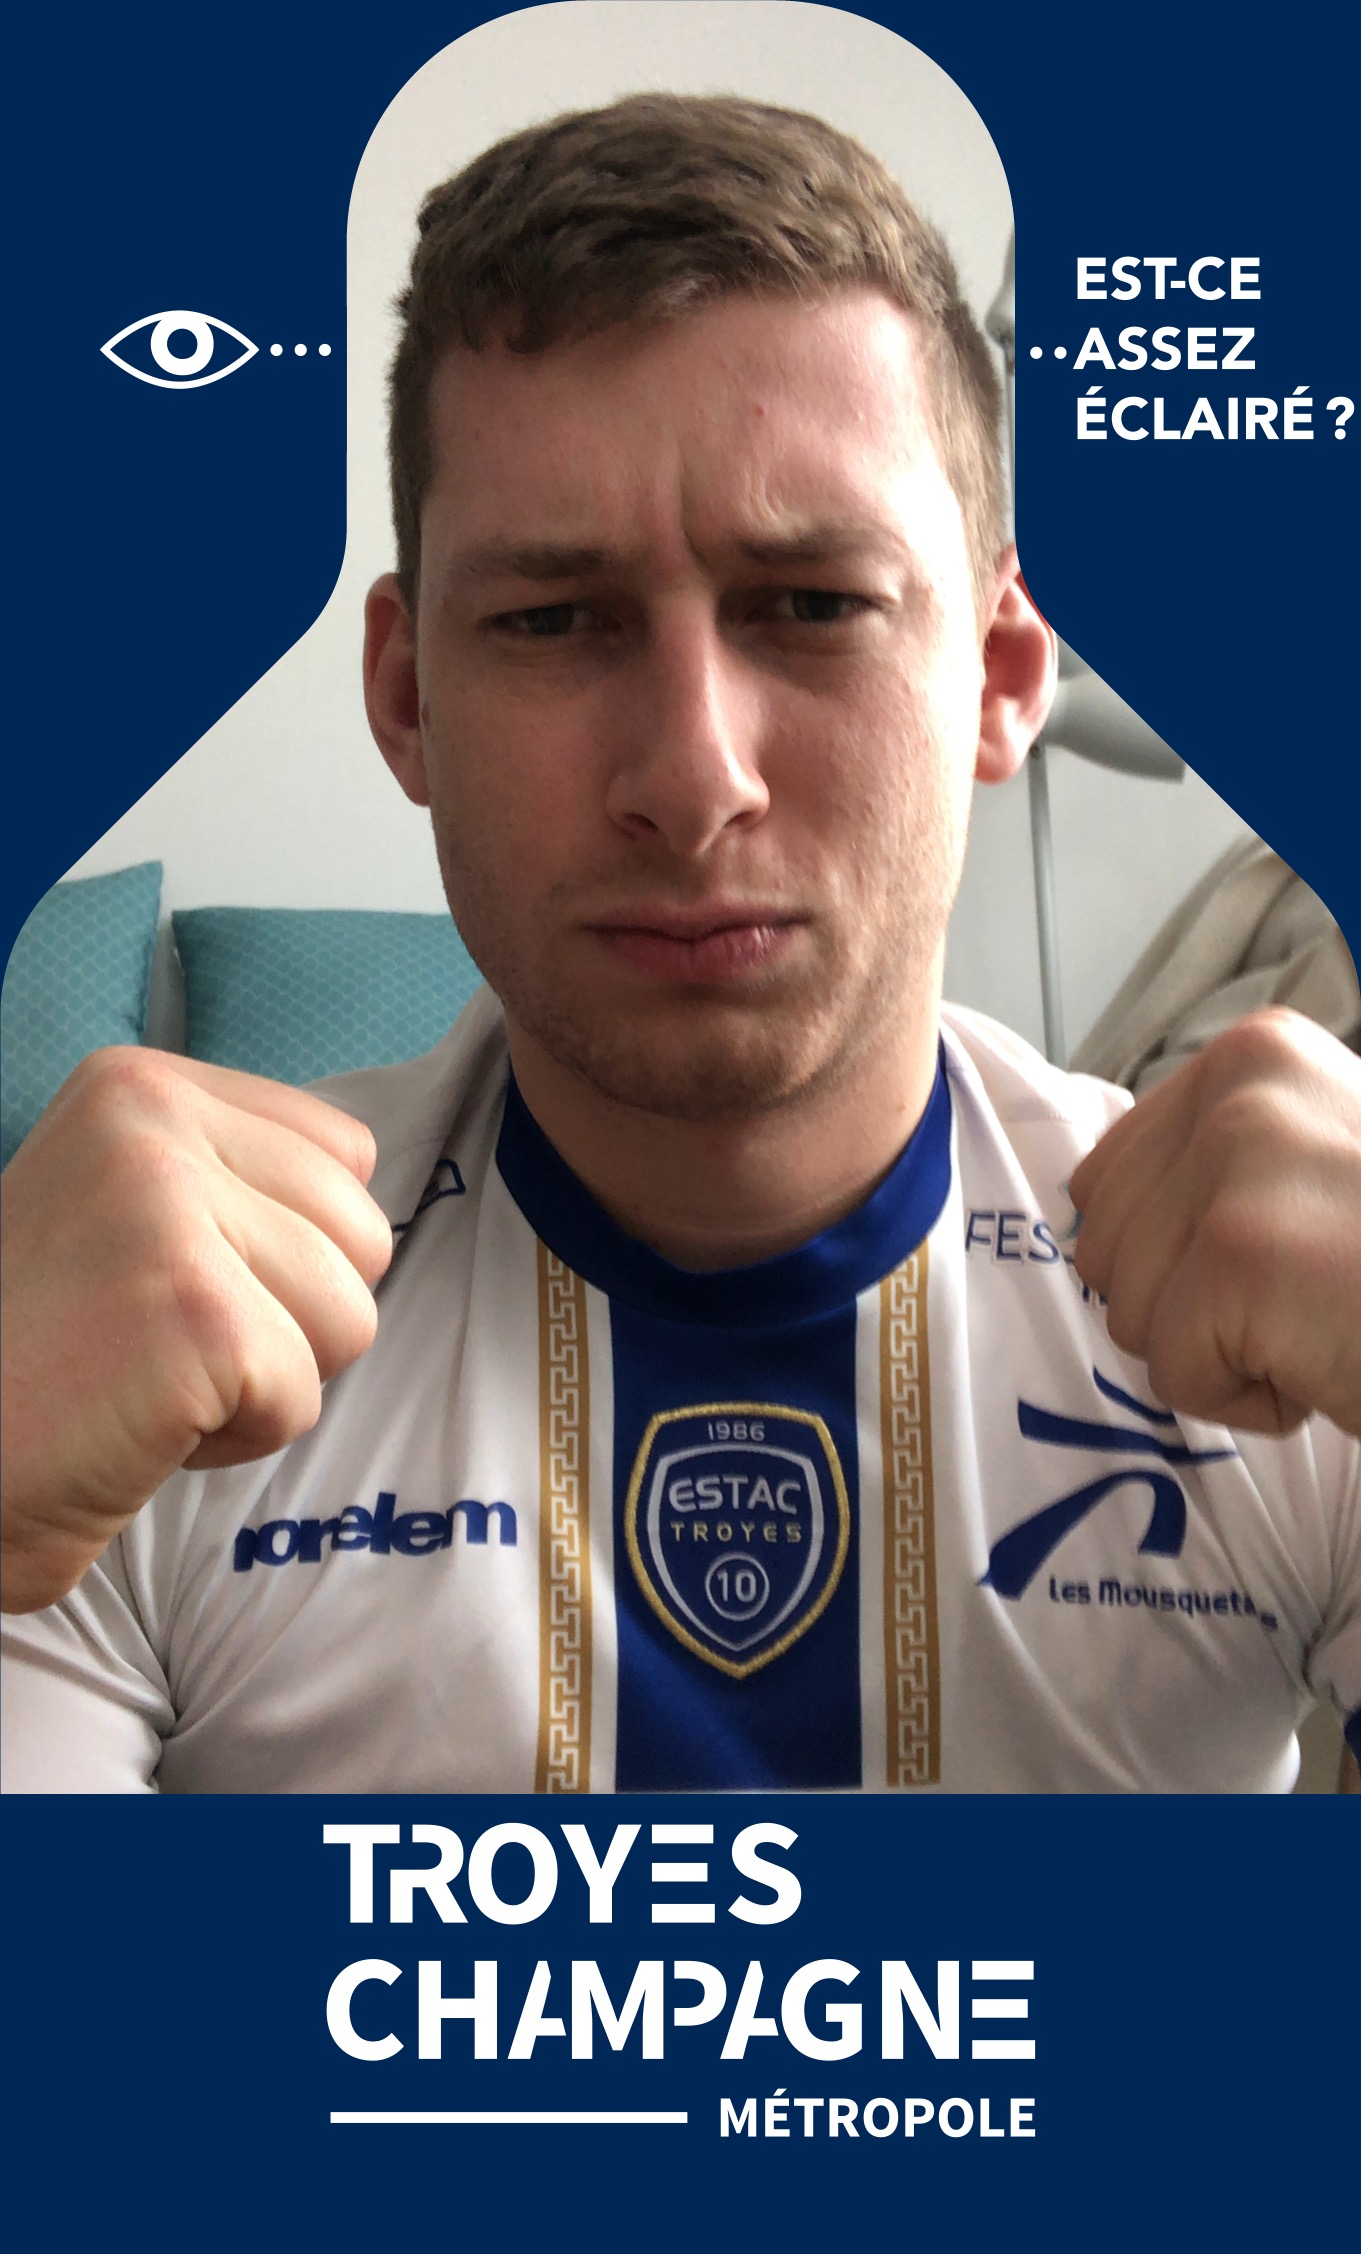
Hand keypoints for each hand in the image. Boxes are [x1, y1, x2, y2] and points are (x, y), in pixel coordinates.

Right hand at [1, 1048, 392, 1613]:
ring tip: (153, 1378)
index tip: (178, 1285)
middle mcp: (152, 1118)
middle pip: (363, 1233)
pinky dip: (236, 1439)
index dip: (292, 1250)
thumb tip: (366, 1208)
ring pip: (351, 1315)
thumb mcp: (127, 1210)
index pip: (345, 1155)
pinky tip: (140, 1423)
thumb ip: (232, 1180)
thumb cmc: (41, 1358)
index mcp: (140, 1084)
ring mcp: (169, 1207)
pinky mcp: (195, 1313)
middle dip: (292, 1318)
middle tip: (163, 1345)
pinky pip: (302, 1395)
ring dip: (268, 1380)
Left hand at [1071, 1008, 1360, 1438]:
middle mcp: (1237, 1085)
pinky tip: (1329, 1362)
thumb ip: (1217, 1164)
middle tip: (1316, 1300)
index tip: (1285, 1257)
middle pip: (1105, 1250)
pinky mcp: (1239, 1255)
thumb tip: (1094, 1211)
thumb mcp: (1315, 1166)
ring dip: (1225, 1353)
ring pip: (1131, 1315)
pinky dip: (1251, 1401)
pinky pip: (1173, 1372)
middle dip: (1194, 1308)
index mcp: (1253, 1053)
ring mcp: (1237, 1163)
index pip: (1107, 1180)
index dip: (1178, 1255)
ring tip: (1326, 1323)